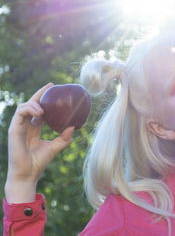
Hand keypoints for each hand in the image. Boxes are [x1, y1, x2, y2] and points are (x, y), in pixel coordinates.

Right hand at [6, 83, 74, 202]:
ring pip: (24, 106)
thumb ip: (64, 137)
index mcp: (34, 128)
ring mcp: (19, 127)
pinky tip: (39, 112)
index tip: (54, 90)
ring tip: (44, 108)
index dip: (45, 100)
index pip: (39, 110)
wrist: (28, 174)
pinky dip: (29, 109)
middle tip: (50, 86)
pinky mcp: (14, 129)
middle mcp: (26, 125)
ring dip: (34, 103)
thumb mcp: (56, 147)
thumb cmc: (40, 162)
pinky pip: (19, 113)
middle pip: (31, 104)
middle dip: (39, 94)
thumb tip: (74, 126)